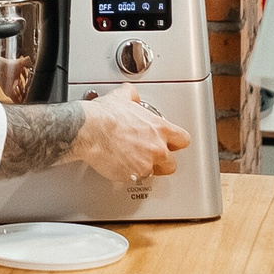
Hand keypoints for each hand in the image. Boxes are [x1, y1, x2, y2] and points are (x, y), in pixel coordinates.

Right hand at [70, 86, 190, 183]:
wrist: (90, 130)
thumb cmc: (105, 115)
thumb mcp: (122, 97)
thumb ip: (132, 95)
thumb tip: (131, 94)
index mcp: (159, 128)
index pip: (183, 140)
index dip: (176, 143)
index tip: (170, 144)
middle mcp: (157, 147)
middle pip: (172, 163)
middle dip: (163, 162)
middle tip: (151, 157)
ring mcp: (146, 163)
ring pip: (153, 173)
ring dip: (145, 168)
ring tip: (133, 162)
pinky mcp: (133, 175)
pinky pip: (136, 178)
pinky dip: (129, 174)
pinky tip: (121, 166)